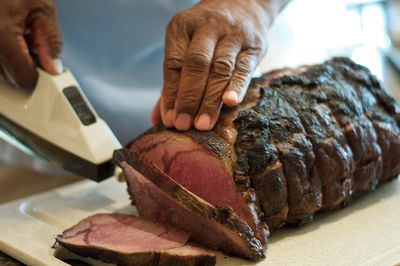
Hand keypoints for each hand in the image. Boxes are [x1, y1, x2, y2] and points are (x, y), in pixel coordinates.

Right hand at [0, 0, 62, 89]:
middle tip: (30, 42)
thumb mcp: (42, 7)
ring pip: (0, 70)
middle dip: (25, 64)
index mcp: (2, 37)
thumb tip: (54, 67)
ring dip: (12, 59)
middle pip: (10, 77)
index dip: (39, 74)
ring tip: (17, 34)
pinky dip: (3, 52)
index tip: (45, 65)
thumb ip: (51, 40)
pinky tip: (6, 35)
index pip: (24, 79)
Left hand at [151, 0, 271, 130]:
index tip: (169, 119)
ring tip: (203, 123)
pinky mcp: (254, 45)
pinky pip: (245, 68)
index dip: (171, 93)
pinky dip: (237, 86)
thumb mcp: (185, 47)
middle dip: (189, 97)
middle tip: (183, 124)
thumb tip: (158, 119)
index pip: (174, 64)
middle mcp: (207, 27)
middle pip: (196, 65)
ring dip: (210, 99)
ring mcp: (233, 34)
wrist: (243, 4)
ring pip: (220, 68)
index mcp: (182, 26)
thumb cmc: (207, 36)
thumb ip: (172, 82)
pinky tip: (230, 103)